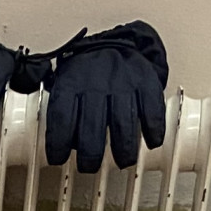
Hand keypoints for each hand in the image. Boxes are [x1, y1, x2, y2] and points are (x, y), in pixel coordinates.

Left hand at [43, 20, 168, 170]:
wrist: (116, 45)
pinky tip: (151, 142)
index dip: (58, 143)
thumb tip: (57, 147)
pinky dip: (153, 129)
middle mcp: (97, 81)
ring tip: (122, 161)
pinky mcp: (146, 81)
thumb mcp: (64, 85)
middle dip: (90, 155)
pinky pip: (151, 109)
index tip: (58, 159)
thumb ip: (60, 112)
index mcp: (72, 82)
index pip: (62, 117)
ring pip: (123, 123)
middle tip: (89, 166)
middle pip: (92, 127)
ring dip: (123, 150)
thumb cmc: (87, 76)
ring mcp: (123, 82)